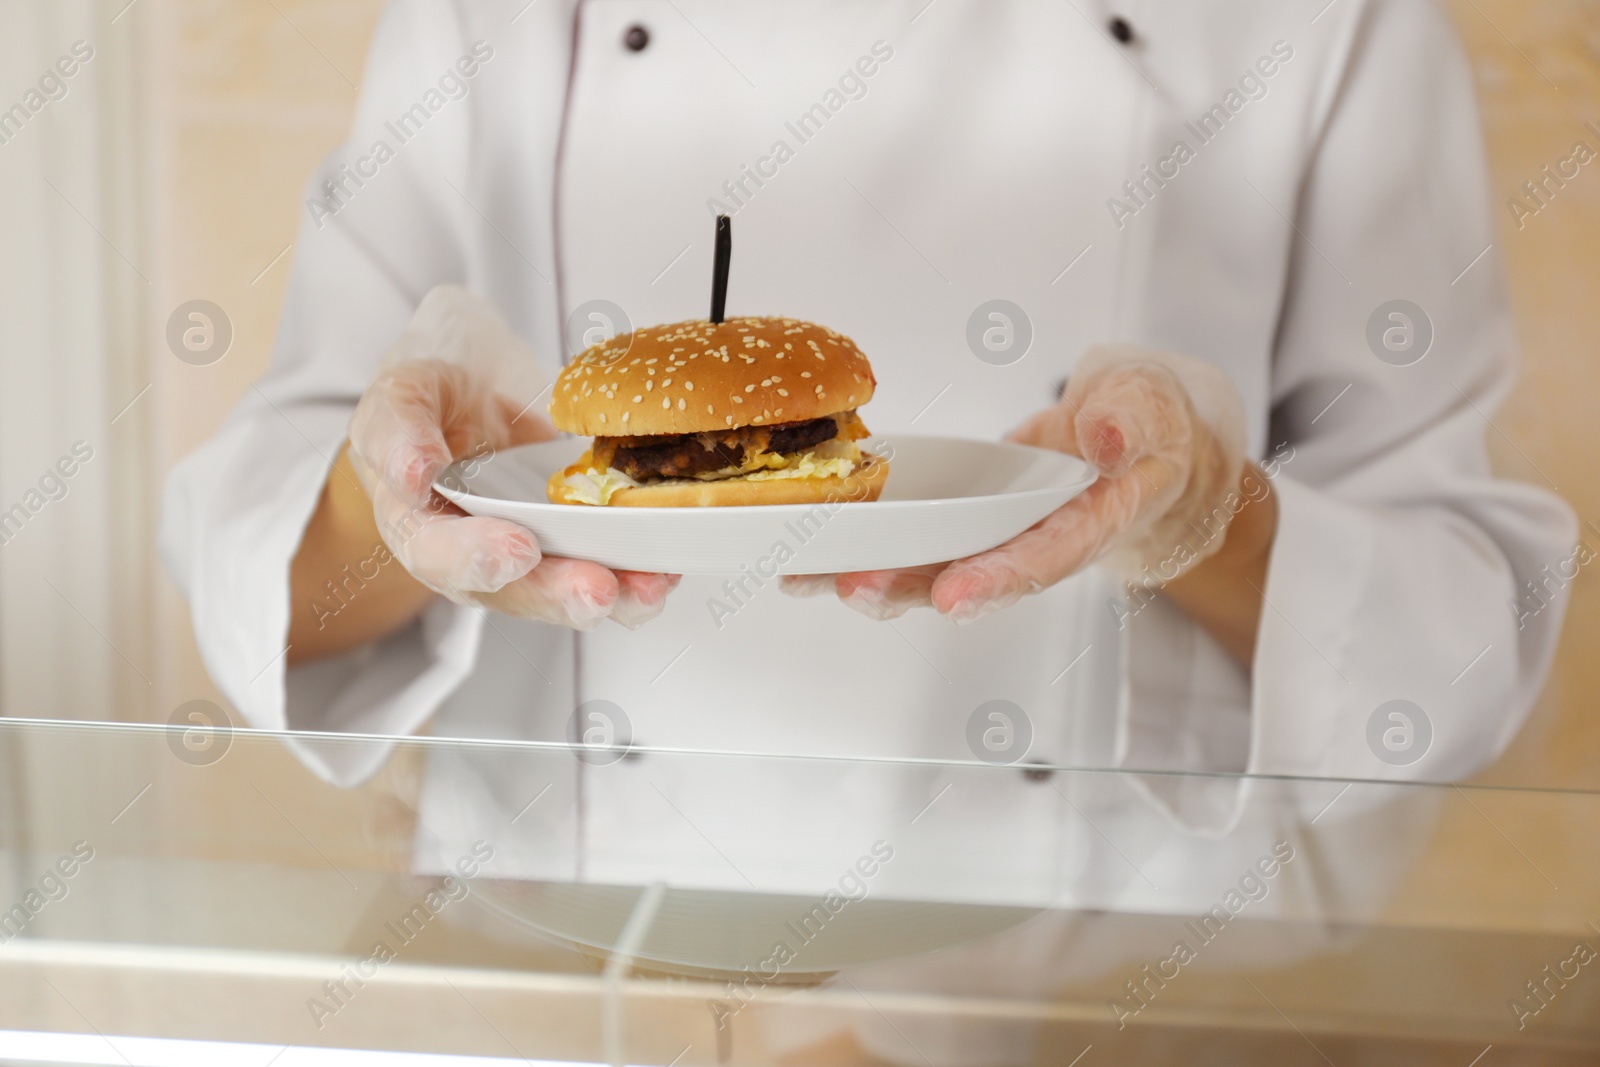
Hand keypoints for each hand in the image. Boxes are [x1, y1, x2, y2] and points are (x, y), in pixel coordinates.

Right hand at [345, 286, 677, 629]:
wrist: (472, 397)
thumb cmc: (431, 403)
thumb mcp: (402, 395)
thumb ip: (399, 429)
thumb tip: (416, 470)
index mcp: (419, 526)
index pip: (438, 554)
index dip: (476, 557)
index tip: (517, 548)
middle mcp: (474, 557)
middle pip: (513, 591)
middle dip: (559, 593)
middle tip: (597, 590)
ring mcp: (529, 557)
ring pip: (566, 592)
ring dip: (613, 596)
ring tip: (648, 588)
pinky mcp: (573, 547)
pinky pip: (606, 570)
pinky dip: (639, 573)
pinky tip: (667, 567)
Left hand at [785, 344, 1247, 625]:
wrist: (1134, 442)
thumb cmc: (1144, 426)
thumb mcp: (1150, 406)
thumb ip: (1131, 419)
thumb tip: (1108, 436)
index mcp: (1092, 524)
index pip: (1048, 557)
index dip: (1001, 578)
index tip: (955, 596)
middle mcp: (1037, 544)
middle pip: (973, 579)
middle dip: (912, 587)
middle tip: (856, 587)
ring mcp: (996, 539)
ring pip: (932, 569)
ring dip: (874, 578)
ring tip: (812, 579)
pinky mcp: (963, 526)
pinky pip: (912, 544)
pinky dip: (864, 553)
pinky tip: (808, 561)